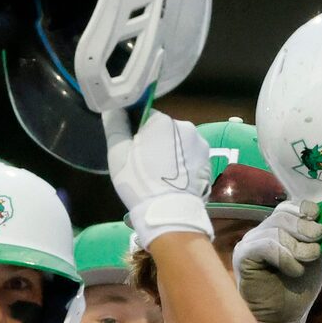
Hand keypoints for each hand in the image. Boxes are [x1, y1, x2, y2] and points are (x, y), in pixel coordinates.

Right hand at [105, 108, 213, 246]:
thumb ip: (115, 125)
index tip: (134, 152)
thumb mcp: (117, 153)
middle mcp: (187, 127)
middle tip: (147, 168)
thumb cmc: (140, 182)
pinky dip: (183, 168)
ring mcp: (201, 147)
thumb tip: (113, 108)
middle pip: (166, 132)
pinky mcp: (208, 165)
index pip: (147, 118)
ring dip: (171, 156)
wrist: (169, 214)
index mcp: (164, 120)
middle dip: (156, 145)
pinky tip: (174, 184)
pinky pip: (190, 161)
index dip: (138, 134)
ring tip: (161, 179)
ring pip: (179, 146)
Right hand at [235, 201, 321, 322]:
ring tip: (307, 261)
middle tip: (317, 242)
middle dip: (305, 228)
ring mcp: (250, 243)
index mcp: (278, 229)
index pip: (288, 206)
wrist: (284, 317)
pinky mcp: (243, 256)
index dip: (304, 209)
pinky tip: (294, 271)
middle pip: (283, 215)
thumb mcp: (314, 258)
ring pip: (276, 231)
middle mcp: (261, 232)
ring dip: (298, 247)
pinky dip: (286, 258)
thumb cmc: (298, 289)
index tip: (318, 220)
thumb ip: (315, 238)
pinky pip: (267, 246)